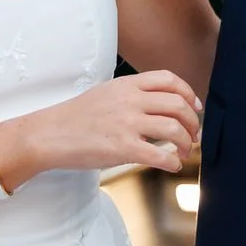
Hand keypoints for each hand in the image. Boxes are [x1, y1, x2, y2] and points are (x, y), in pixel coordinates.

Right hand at [5, 70, 201, 180]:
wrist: (50, 134)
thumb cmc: (77, 117)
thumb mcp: (106, 93)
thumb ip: (132, 95)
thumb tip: (159, 105)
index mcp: (127, 84)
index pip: (169, 80)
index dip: (188, 94)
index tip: (195, 108)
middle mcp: (130, 100)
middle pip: (177, 104)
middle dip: (192, 122)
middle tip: (193, 135)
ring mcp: (127, 123)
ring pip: (173, 129)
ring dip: (186, 142)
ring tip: (183, 152)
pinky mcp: (122, 148)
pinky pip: (159, 155)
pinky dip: (172, 162)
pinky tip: (172, 165)